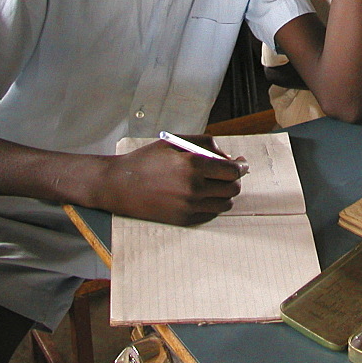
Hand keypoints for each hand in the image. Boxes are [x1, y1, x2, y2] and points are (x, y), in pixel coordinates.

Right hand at [94, 137, 243, 224]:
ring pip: (225, 204)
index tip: (241, 163)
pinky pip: (212, 214)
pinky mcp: (184, 219)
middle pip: (233, 188)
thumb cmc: (147, 160)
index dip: (241, 166)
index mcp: (193, 165)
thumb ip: (205, 145)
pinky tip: (204, 195)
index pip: (232, 170)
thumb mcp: (175, 142)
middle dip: (235, 179)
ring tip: (215, 184)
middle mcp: (194, 188)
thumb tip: (228, 157)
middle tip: (229, 173)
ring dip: (225, 193)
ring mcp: (190, 206)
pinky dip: (213, 205)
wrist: (120, 185)